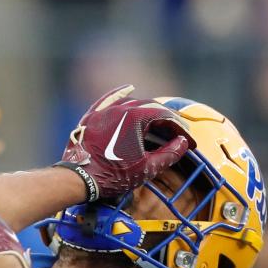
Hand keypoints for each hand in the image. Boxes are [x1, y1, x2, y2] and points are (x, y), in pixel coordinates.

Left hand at [55, 85, 194, 200]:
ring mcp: (104, 111)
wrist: (78, 179)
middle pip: (151, 108)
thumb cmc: (112, 176)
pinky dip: (120, 94)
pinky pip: (108, 100)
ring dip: (148, 112)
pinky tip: (129, 88)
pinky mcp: (91, 117)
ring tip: (159, 124)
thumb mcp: (146, 168)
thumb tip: (182, 142)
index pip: (166, 117)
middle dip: (167, 121)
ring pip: (132, 104)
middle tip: (178, 135)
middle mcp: (120, 108)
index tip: (189, 142)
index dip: (181, 129)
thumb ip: (169, 153)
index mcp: (135, 117)